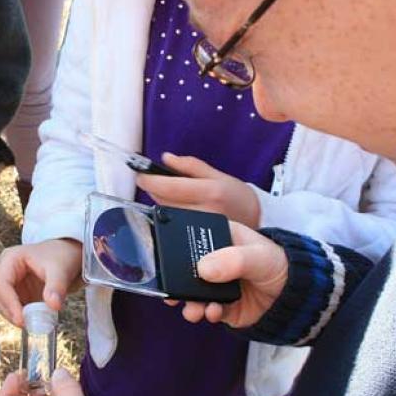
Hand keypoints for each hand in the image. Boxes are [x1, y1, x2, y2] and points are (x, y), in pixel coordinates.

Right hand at [0, 239, 82, 326]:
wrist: (69, 255)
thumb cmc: (62, 255)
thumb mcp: (61, 269)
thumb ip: (56, 287)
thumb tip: (53, 305)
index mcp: (10, 259)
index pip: (1, 284)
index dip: (9, 304)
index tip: (21, 320)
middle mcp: (6, 271)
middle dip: (11, 313)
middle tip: (27, 325)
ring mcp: (11, 284)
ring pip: (5, 306)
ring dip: (16, 316)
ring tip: (34, 324)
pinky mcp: (18, 295)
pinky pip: (15, 310)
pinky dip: (23, 317)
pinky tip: (35, 321)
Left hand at [136, 153, 260, 227]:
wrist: (255, 221)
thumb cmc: (237, 197)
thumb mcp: (218, 175)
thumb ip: (190, 166)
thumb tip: (165, 158)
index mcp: (211, 191)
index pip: (170, 187)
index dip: (150, 181)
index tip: (140, 176)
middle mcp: (205, 212)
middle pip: (164, 201)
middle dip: (154, 189)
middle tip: (153, 181)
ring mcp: (200, 228)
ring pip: (166, 213)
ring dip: (160, 201)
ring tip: (168, 194)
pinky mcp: (197, 238)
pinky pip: (173, 224)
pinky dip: (168, 214)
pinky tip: (175, 208)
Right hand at [169, 221, 288, 327]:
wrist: (297, 295)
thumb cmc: (279, 264)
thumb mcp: (259, 255)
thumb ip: (233, 260)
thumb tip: (203, 269)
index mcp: (219, 237)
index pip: (190, 237)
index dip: (175, 247)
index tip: (165, 259)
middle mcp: (213, 260)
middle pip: (185, 268)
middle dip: (176, 281)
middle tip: (170, 291)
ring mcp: (215, 284)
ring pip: (192, 292)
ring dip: (189, 302)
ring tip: (193, 309)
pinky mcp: (221, 305)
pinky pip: (206, 310)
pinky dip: (206, 313)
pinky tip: (213, 312)